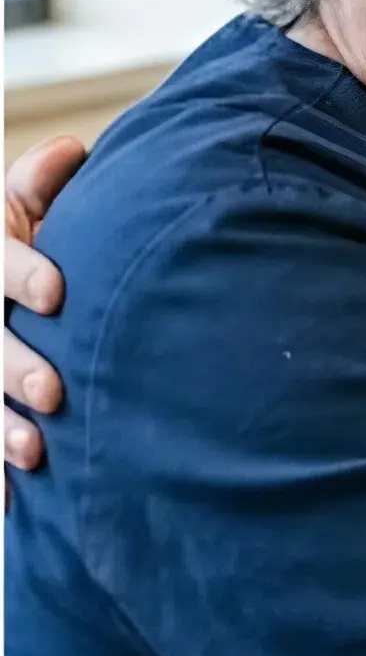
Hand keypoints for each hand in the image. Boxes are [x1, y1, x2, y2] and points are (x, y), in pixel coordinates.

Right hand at [6, 135, 83, 484]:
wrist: (2, 299)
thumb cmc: (14, 252)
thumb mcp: (16, 213)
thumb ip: (37, 186)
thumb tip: (69, 152)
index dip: (19, 272)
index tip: (57, 292)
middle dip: (11, 366)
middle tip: (54, 390)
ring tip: (34, 449)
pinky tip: (12, 503)